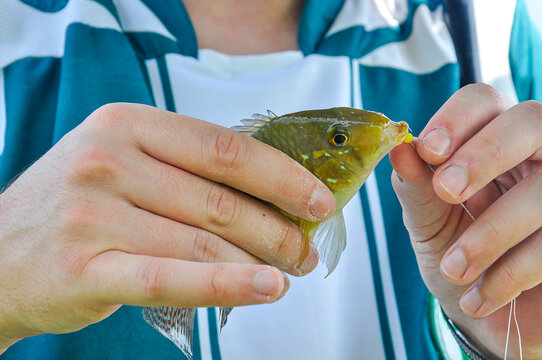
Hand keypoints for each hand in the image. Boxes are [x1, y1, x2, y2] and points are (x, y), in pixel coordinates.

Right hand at [0, 103, 334, 350]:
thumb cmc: (75, 206)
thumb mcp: (122, 163)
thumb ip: (184, 169)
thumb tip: (268, 193)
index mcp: (126, 124)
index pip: (224, 146)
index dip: (281, 175)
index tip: (318, 198)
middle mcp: (108, 160)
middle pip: (219, 198)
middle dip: (278, 227)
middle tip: (307, 247)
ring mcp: (93, 213)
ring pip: (203, 241)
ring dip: (261, 260)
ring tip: (291, 271)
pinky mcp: (86, 267)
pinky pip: (173, 277)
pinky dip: (228, 285)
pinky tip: (264, 289)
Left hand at [390, 84, 541, 358]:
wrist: (489, 314)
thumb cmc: (458, 256)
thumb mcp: (429, 223)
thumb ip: (416, 188)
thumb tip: (399, 150)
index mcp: (490, 142)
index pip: (482, 101)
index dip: (457, 119)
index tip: (428, 150)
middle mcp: (536, 156)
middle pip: (530, 121)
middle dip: (485, 153)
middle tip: (448, 190)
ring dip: (492, 232)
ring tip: (454, 269)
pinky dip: (512, 273)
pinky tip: (480, 298)